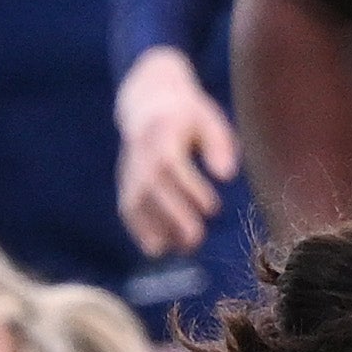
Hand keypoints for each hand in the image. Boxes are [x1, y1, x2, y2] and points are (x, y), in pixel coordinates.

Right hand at [113, 47, 235, 260]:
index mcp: (163, 131)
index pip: (171, 163)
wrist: (148, 102)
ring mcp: (129, 169)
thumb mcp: (209, 119)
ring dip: (156, 229)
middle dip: (173, 215)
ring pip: (136, 202)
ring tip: (182, 249)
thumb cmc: (189, 114)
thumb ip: (219, 144)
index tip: (213, 208)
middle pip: (153, 187)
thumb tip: (227, 175)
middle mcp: (141, 152)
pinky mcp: (125, 182)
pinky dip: (139, 230)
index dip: (189, 188)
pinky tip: (157, 249)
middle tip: (196, 239)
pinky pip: (127, 208)